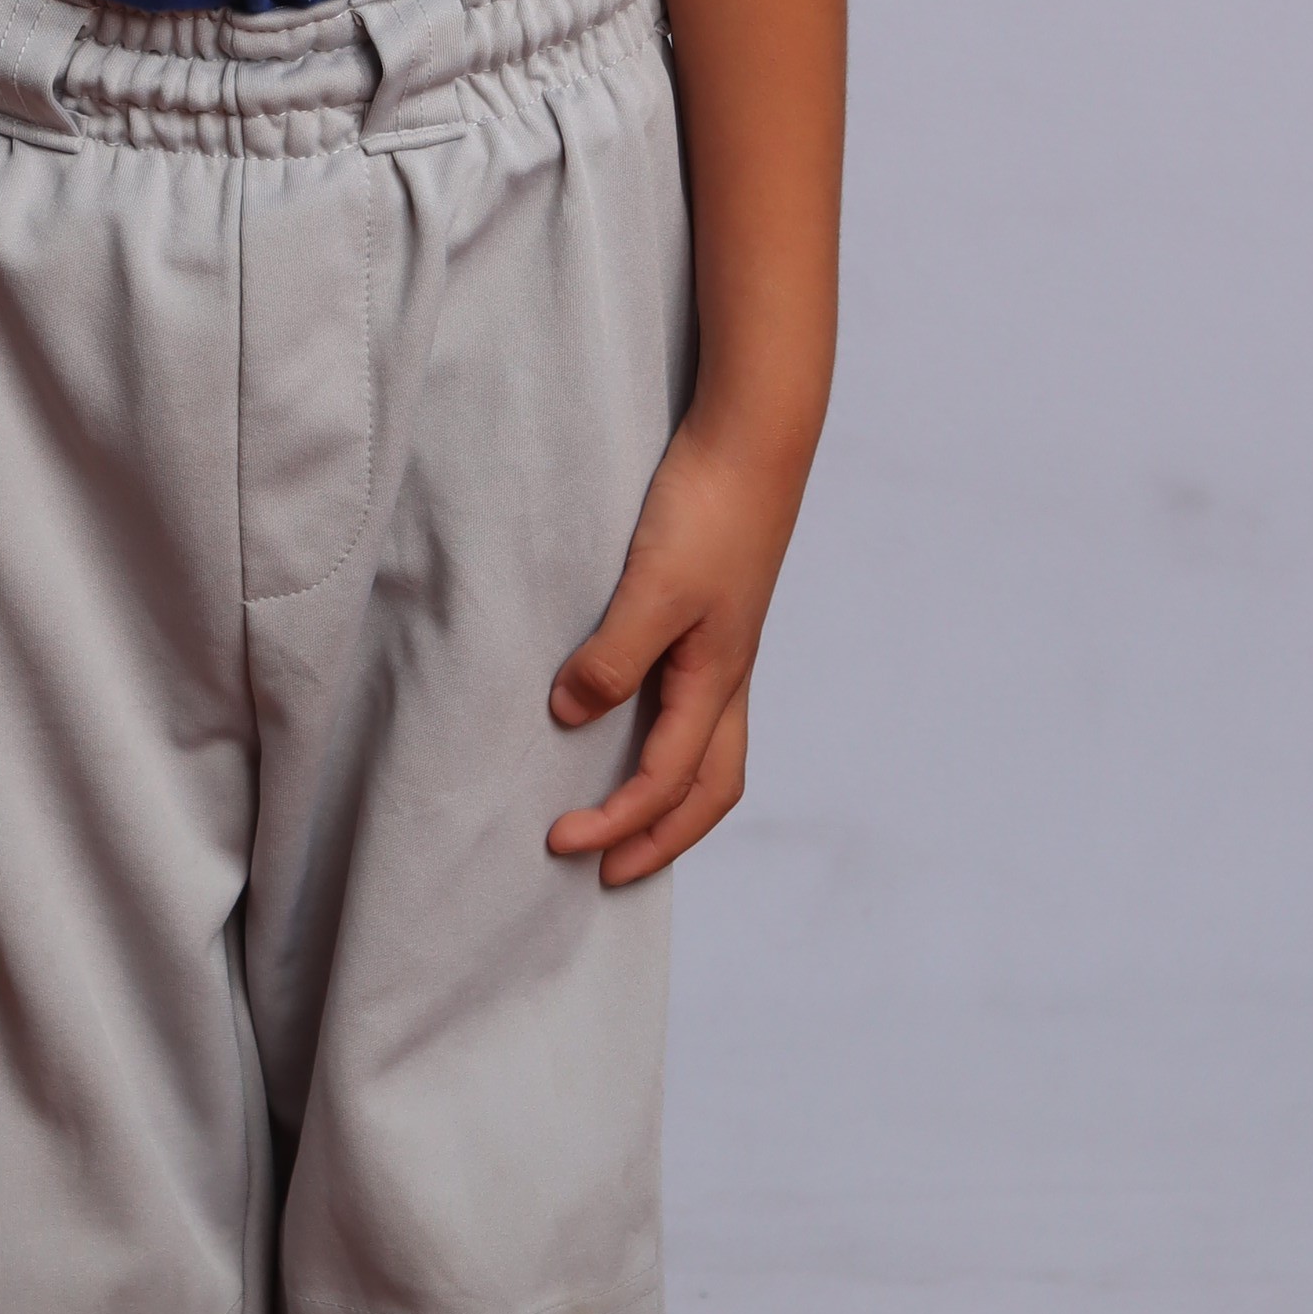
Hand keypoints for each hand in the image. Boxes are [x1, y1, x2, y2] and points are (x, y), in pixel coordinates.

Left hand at [544, 416, 808, 888]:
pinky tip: (635, 721)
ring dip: (671, 799)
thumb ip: (614, 657)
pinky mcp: (714, 618)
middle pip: (707, 789)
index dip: (616, 822)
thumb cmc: (708, 512)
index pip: (665, 780)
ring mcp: (726, 648)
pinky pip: (698, 707)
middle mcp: (727, 676)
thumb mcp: (653, 590)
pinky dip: (671, 742)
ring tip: (626, 819)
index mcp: (715, 681)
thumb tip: (571, 719)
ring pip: (711, 753)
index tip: (559, 842)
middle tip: (605, 871)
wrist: (753, 441)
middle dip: (660, 838)